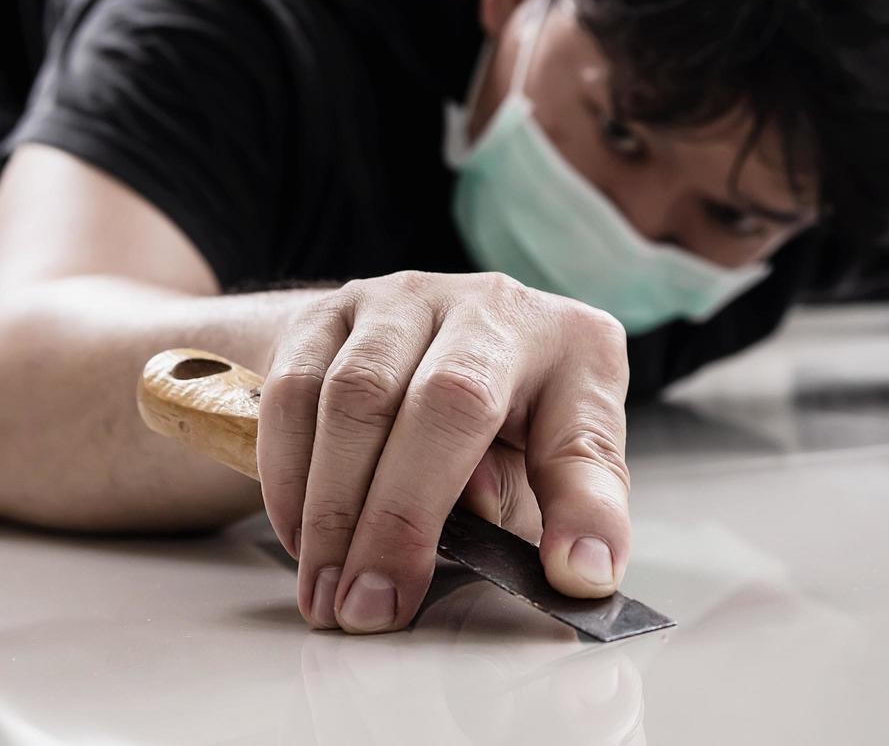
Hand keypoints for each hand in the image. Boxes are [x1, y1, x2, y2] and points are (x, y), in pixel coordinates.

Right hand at [257, 270, 631, 633]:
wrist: (433, 348)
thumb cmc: (514, 418)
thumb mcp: (563, 464)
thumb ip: (571, 510)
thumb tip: (578, 569)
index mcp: (576, 346)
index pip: (573, 435)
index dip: (576, 511)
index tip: (567, 575)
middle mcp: (492, 307)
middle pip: (444, 404)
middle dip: (400, 520)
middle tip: (373, 608)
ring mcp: (406, 300)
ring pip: (354, 395)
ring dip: (333, 507)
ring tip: (328, 590)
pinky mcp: (331, 311)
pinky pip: (293, 390)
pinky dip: (289, 473)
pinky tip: (301, 536)